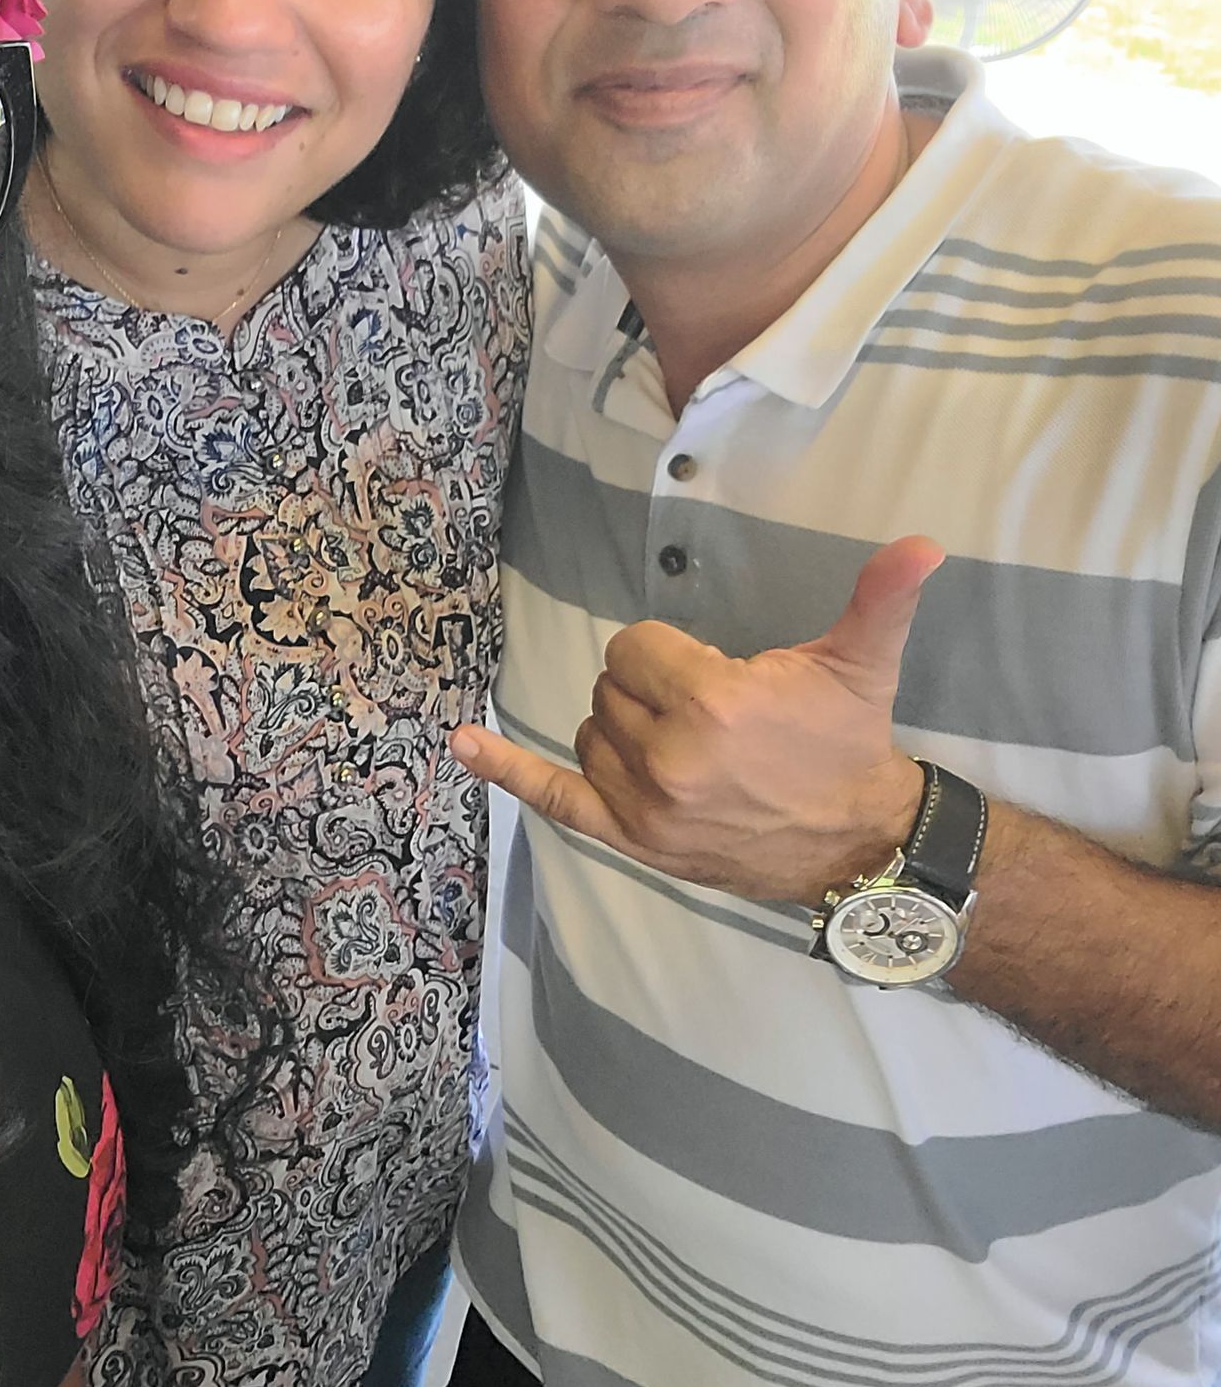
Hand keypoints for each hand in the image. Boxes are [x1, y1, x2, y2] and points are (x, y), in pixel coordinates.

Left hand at [453, 537, 941, 902]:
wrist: (856, 842)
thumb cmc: (846, 744)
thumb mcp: (861, 666)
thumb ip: (880, 600)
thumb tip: (924, 544)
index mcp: (712, 703)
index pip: (635, 648)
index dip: (670, 655)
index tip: (714, 675)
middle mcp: (668, 758)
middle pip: (608, 688)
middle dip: (650, 690)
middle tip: (707, 714)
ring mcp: (644, 806)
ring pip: (591, 734)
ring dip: (623, 730)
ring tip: (684, 744)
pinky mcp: (632, 841)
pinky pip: (553, 799)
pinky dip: (506, 771)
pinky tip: (463, 745)